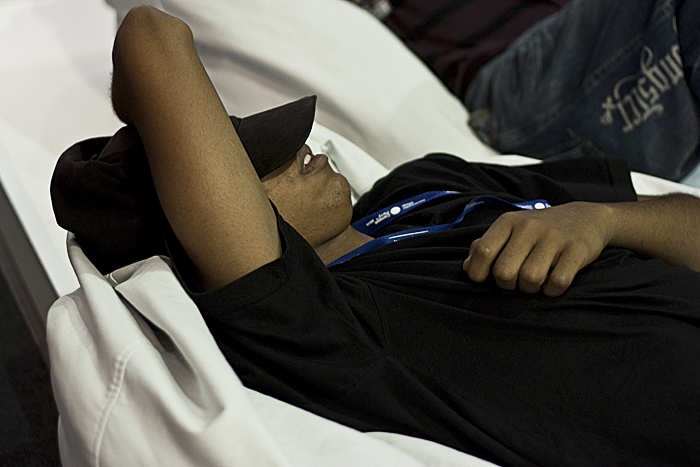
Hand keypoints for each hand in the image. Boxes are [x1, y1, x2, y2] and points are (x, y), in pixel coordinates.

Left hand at [463, 202, 614, 296]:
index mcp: (508, 221)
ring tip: (535, 281)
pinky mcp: (576, 249)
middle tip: (516, 281)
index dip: (479, 274)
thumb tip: (466, 268)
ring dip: (530, 289)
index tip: (487, 280)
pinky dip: (552, 290)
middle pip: (504, 272)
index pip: (483, 252)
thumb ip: (485, 246)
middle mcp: (529, 226)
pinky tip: (553, 282)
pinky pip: (557, 283)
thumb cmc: (539, 230)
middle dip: (507, 285)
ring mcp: (554, 237)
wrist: (586, 217)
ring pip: (530, 279)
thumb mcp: (510, 230)